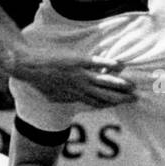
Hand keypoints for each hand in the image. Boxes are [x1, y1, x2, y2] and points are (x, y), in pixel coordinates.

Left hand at [9, 44, 133, 107]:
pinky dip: (108, 64)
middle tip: (135, 98)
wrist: (29, 66)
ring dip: (119, 84)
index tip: (121, 103)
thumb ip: (63, 98)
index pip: (97, 102)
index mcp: (74, 96)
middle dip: (121, 98)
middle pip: (105, 95)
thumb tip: (68, 100)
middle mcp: (80, 88)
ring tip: (131, 85)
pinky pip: (97, 64)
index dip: (110, 104)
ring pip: (104, 82)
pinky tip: (119, 64)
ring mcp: (80, 75)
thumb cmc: (37, 80)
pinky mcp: (78, 61)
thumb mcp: (50, 95)